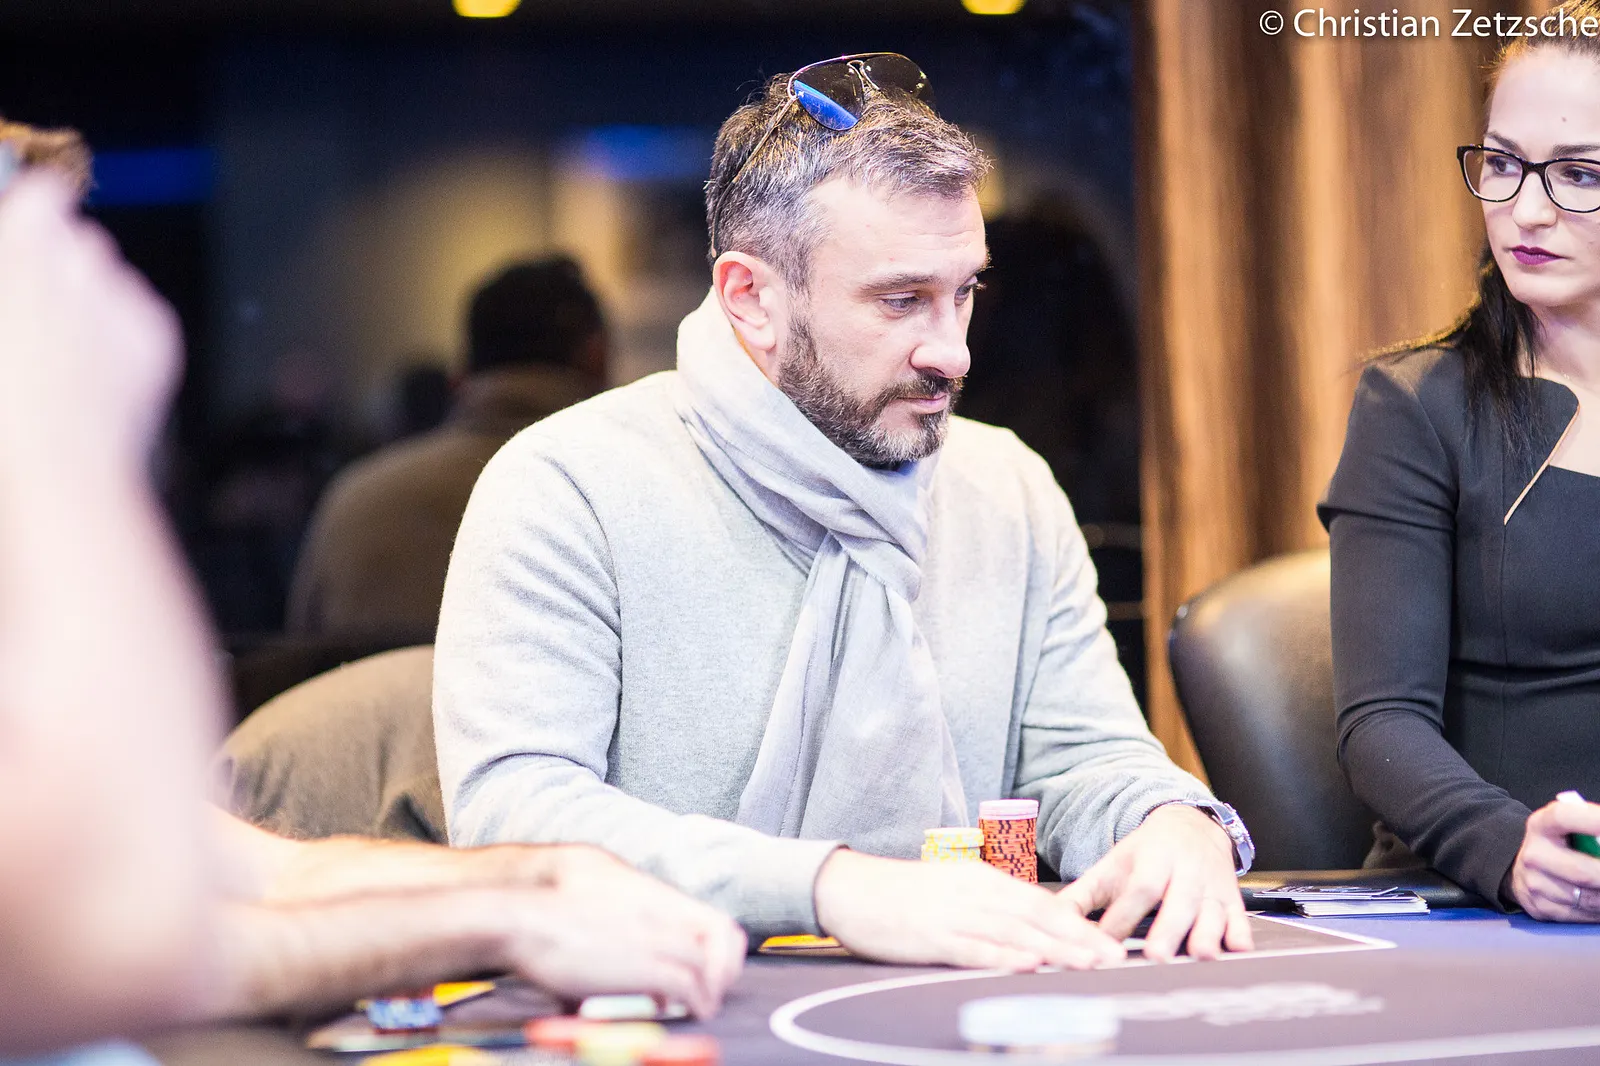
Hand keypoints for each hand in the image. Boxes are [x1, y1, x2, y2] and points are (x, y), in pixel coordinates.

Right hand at [0, 169, 180, 468]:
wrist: (54, 468)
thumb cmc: (1, 408)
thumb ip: (12, 264)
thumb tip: (24, 230)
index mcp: (21, 247)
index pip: (43, 193)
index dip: (36, 208)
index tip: (31, 222)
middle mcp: (79, 257)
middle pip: (79, 240)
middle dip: (60, 266)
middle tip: (36, 317)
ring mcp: (125, 293)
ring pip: (112, 278)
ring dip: (91, 301)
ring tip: (63, 358)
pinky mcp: (157, 331)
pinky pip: (139, 314)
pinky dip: (121, 335)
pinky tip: (94, 376)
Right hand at [498, 846, 746, 1018]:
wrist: (524, 918)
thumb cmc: (547, 923)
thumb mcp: (594, 921)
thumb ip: (618, 944)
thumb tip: (613, 983)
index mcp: (648, 901)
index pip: (710, 920)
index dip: (719, 948)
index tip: (713, 971)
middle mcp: (657, 916)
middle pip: (718, 939)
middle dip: (724, 969)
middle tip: (715, 991)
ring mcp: (652, 939)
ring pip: (707, 964)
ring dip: (711, 989)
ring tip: (704, 1008)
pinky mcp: (643, 966)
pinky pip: (688, 986)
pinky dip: (695, 1002)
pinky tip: (689, 1012)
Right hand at [813, 849, 1124, 970]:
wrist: (848, 887)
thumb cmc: (900, 894)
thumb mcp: (951, 889)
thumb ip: (988, 906)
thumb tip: (1027, 930)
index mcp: (982, 880)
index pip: (1040, 902)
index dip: (1077, 924)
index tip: (1108, 942)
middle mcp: (974, 893)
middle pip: (1036, 917)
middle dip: (1078, 940)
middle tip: (1113, 959)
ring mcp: (953, 914)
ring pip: (1013, 933)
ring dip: (1054, 950)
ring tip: (1086, 965)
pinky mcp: (930, 936)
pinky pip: (973, 948)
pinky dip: (1002, 957)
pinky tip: (1027, 965)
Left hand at [1061, 803, 1250, 961]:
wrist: (1190, 826)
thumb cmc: (1145, 854)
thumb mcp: (1111, 866)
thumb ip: (1081, 896)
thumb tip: (1046, 921)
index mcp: (1152, 859)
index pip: (1138, 889)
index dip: (1123, 917)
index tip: (1106, 947)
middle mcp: (1185, 871)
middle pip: (1178, 900)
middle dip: (1168, 929)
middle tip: (1156, 957)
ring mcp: (1212, 886)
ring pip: (1214, 911)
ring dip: (1208, 934)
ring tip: (1200, 956)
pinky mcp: (1233, 900)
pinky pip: (1241, 918)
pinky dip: (1241, 935)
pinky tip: (1237, 951)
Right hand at [1507, 799, 1599, 921]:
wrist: (1522, 869)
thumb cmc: (1558, 843)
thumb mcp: (1567, 826)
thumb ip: (1591, 826)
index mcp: (1541, 825)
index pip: (1565, 817)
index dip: (1593, 821)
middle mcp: (1534, 855)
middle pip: (1584, 872)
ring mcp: (1535, 884)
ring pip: (1590, 898)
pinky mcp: (1542, 907)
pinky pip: (1585, 914)